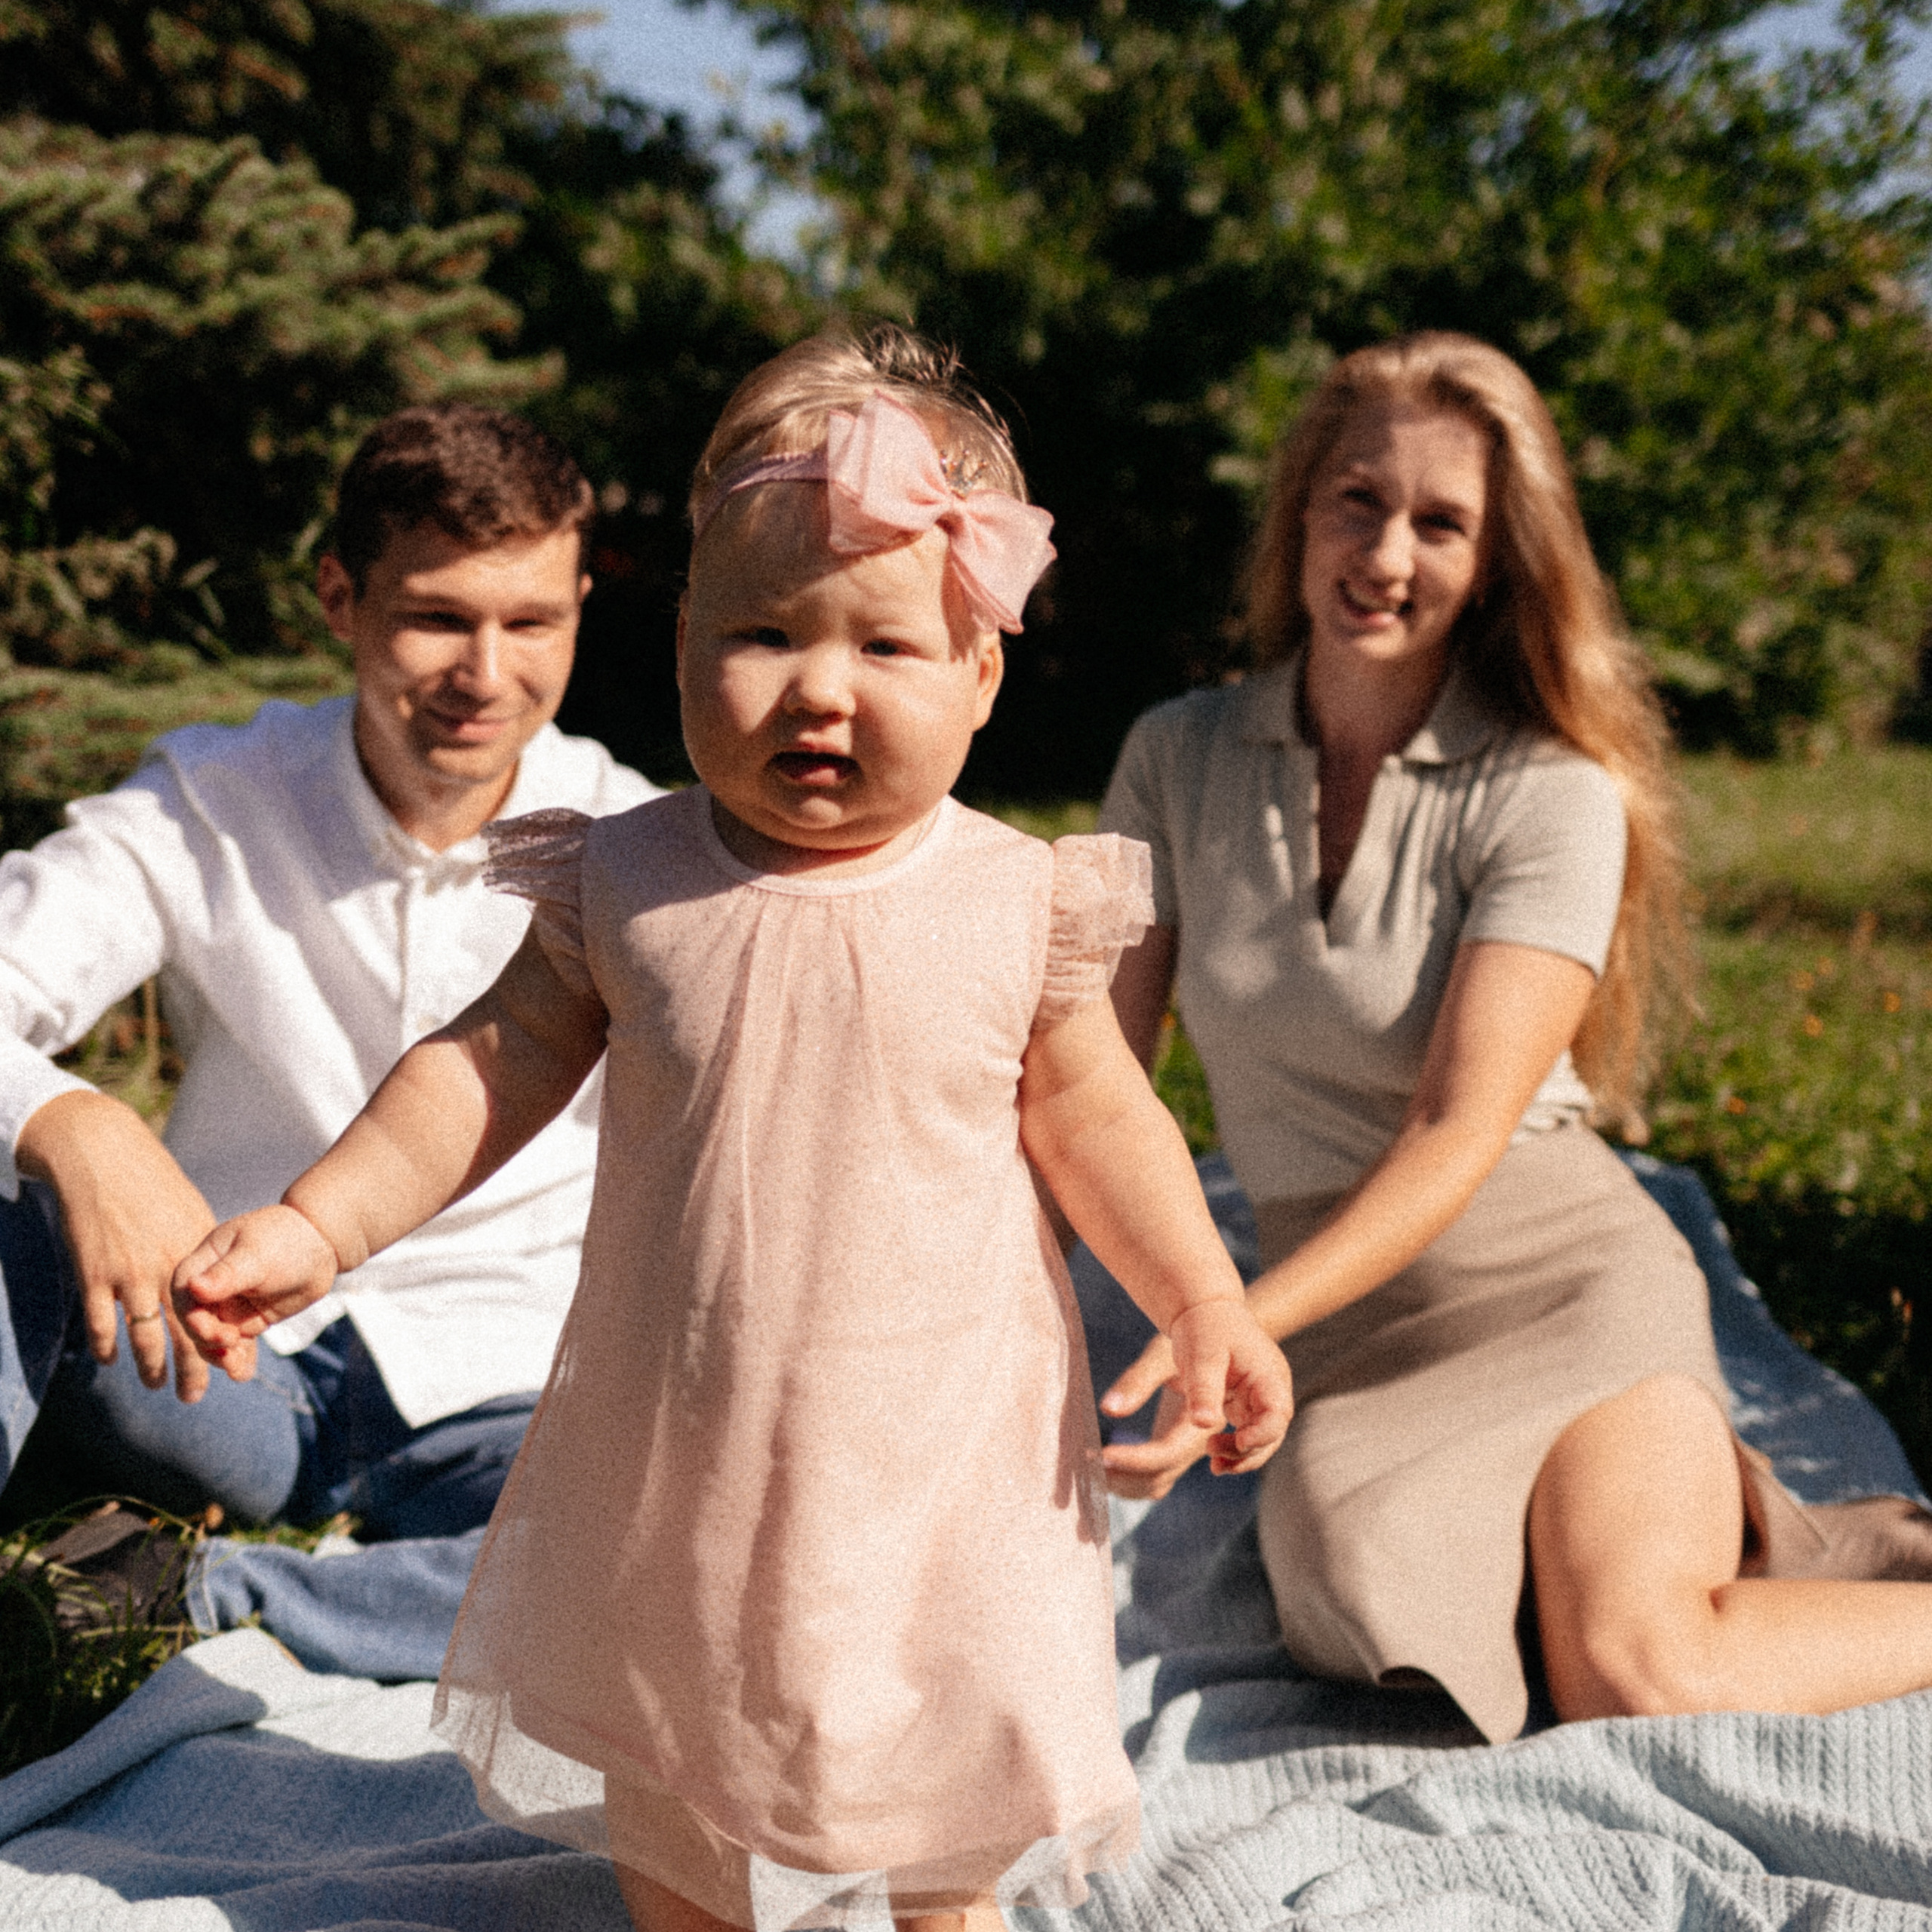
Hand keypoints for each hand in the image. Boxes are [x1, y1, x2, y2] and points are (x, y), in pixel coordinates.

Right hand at [17, 1089, 221, 1400]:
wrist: (107, 1157)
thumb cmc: (155, 1185)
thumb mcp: (192, 1215)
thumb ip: (204, 1253)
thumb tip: (218, 1284)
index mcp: (196, 1255)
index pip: (216, 1312)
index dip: (224, 1343)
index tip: (234, 1367)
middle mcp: (167, 1269)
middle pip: (185, 1331)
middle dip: (193, 1368)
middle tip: (195, 1396)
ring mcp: (129, 1273)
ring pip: (144, 1335)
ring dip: (151, 1365)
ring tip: (156, 1385)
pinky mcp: (95, 1273)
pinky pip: (102, 1321)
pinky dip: (106, 1345)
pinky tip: (110, 1360)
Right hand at [173, 1205, 340, 1376]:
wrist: (322, 1244)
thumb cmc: (285, 1239)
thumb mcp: (255, 1255)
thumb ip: (226, 1275)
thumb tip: (194, 1288)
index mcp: (203, 1263)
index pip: (182, 1292)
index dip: (190, 1315)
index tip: (210, 1330)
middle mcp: (210, 1287)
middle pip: (195, 1320)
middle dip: (207, 1339)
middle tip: (230, 1345)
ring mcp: (227, 1305)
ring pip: (212, 1338)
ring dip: (220, 1355)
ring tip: (235, 1367)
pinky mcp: (245, 1321)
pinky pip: (236, 1345)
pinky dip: (237, 1359)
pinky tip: (242, 1373)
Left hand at [1099, 1306, 1293, 1498]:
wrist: (1203, 1308)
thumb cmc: (1204, 1327)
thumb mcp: (1202, 1356)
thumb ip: (1203, 1389)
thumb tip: (1202, 1424)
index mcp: (1268, 1374)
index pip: (1277, 1414)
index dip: (1262, 1434)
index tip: (1239, 1442)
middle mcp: (1271, 1389)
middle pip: (1272, 1433)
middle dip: (1247, 1452)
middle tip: (1214, 1457)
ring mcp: (1260, 1397)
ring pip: (1261, 1438)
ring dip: (1241, 1455)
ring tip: (1214, 1465)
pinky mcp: (1246, 1402)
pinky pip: (1247, 1432)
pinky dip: (1234, 1446)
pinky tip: (1213, 1455)